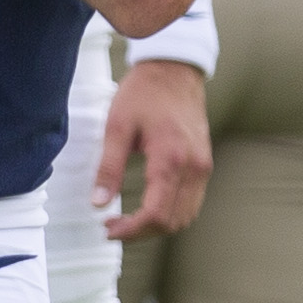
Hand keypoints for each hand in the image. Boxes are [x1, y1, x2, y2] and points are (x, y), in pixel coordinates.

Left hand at [96, 59, 214, 239]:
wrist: (175, 70)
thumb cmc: (144, 93)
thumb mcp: (117, 126)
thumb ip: (108, 168)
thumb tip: (98, 203)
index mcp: (170, 159)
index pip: (156, 214)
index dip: (131, 230)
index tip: (109, 229)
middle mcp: (193, 167)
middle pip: (173, 222)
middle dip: (142, 232)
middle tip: (114, 226)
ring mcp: (203, 167)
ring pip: (186, 216)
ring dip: (158, 226)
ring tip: (129, 221)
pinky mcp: (204, 164)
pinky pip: (192, 202)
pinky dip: (171, 213)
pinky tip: (149, 206)